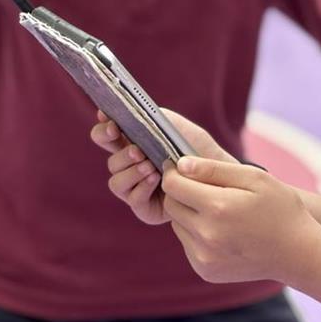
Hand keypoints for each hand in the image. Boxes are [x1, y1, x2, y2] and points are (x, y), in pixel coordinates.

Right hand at [90, 108, 235, 225]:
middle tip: (138, 150)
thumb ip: (149, 118)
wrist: (217, 170)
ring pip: (116, 182)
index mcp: (131, 144)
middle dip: (122, 155)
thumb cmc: (194, 145)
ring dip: (132, 172)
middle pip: (110, 161)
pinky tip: (155, 179)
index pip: (106, 137)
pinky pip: (132, 199)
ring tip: (150, 167)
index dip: (103, 131)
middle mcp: (130, 167)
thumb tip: (126, 114)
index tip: (112, 124)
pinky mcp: (144, 207)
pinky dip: (141, 187)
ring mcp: (135, 188)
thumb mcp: (172, 125)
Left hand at [162, 156, 320, 284]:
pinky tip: (222, 231)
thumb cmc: (279, 208)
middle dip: (182, 192)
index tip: (183, 167)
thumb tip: (181, 165)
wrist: (296, 252)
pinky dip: (197, 234)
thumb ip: (215, 169)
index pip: (173, 185)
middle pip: (171, 205)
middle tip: (205, 187)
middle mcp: (206, 235)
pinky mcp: (205, 270)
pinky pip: (188, 244)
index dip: (175, 172)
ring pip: (177, 224)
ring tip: (219, 210)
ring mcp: (204, 256)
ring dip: (189, 213)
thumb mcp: (255, 178)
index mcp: (218, 207)